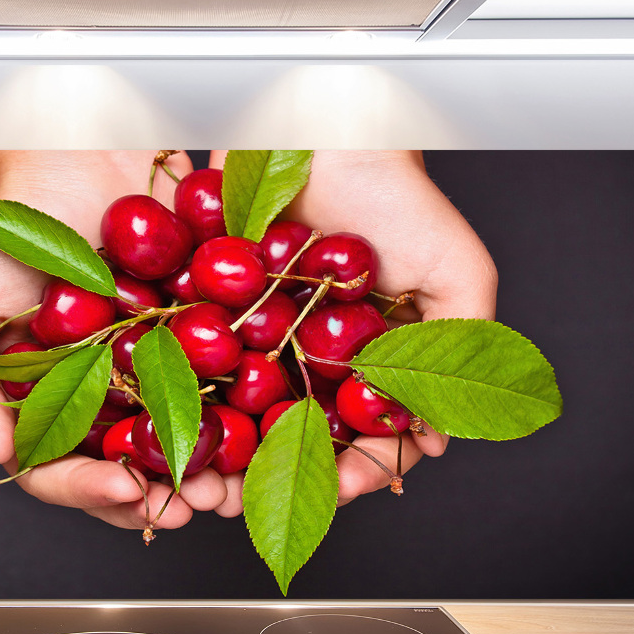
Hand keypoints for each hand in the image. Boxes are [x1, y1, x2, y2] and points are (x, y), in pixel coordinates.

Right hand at [0, 150, 227, 530]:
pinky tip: (257, 433)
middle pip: (126, 472)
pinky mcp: (197, 344)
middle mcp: (98, 400)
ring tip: (225, 489)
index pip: (59, 471)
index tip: (125, 489)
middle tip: (191, 508)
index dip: (89, 491)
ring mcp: (151, 375)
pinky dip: (239, 418)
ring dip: (206, 475)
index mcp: (43, 406)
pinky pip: (221, 389)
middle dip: (159, 499)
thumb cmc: (8, 230)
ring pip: (179, 443)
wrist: (79, 159)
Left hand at [209, 150, 497, 514]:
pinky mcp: (216, 315)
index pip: (367, 438)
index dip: (358, 472)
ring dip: (222, 458)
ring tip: (204, 484)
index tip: (345, 488)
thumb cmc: (397, 195)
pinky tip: (171, 430)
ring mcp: (264, 342)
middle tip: (254, 505)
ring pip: (242, 418)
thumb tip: (438, 441)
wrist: (321, 129)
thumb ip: (463, 352)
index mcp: (373, 364)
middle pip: (295, 441)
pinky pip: (199, 370)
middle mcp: (315, 361)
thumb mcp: (457, 273)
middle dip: (274, 481)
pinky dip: (186, 403)